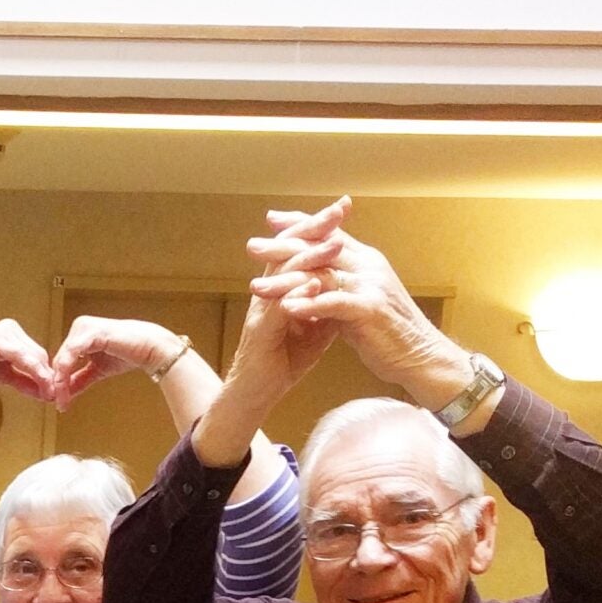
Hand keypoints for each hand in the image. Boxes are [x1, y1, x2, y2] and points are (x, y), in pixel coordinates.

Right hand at [0, 317, 58, 412]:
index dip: (46, 374)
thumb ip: (24, 382)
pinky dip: (33, 371)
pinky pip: (21, 356)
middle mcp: (10, 329)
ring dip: (42, 377)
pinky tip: (40, 384)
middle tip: (52, 397)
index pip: (37, 353)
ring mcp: (3, 332)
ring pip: (33, 356)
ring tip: (48, 394)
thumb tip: (45, 391)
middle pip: (39, 354)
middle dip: (46, 377)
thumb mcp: (5, 377)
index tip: (52, 392)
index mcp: (12, 334)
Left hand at [49, 316, 190, 408]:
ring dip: (60, 382)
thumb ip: (80, 379)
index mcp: (79, 334)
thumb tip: (65, 394)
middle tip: (59, 404)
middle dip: (57, 385)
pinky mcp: (90, 332)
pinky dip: (66, 374)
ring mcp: (83, 327)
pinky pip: (70, 354)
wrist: (150, 349)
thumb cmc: (128, 354)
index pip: (62, 359)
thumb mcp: (98, 370)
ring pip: (62, 359)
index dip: (58, 382)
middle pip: (59, 360)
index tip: (58, 401)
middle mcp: (79, 327)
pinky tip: (66, 389)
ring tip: (62, 400)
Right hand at [189, 198, 350, 465]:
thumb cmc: (281, 362)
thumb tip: (346, 287)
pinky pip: (278, 306)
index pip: (300, 249)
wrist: (255, 394)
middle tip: (340, 207)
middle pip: (289, 249)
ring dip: (311, 256)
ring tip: (336, 242)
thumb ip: (326, 305)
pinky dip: (297, 293)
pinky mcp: (261, 331)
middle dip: (315, 226)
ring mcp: (263, 309)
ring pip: (284, 272)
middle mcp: (268, 291)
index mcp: (281, 288)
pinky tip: (315, 283)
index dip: (320, 228)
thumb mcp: (313, 329)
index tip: (344, 209)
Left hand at [248, 200, 464, 399]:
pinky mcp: (370, 309)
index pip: (330, 234)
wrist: (421, 356)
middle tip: (252, 246)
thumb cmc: (388, 333)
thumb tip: (318, 276)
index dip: (301, 224)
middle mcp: (368, 265)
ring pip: (322, 274)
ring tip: (257, 286)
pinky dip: (310, 304)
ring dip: (287, 279)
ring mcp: (370, 285)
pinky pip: (334, 302)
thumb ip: (341, 285)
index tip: (272, 220)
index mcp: (366, 260)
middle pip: (320, 248)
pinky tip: (286, 308)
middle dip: (284, 246)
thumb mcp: (360, 302)